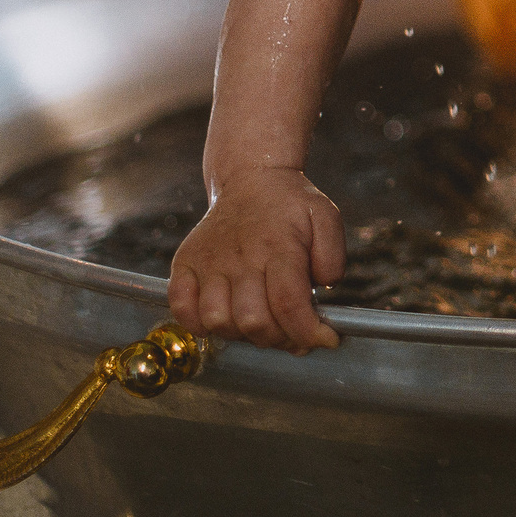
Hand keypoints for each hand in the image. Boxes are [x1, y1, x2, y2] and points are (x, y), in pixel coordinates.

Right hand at [168, 167, 344, 353]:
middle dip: (281, 338)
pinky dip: (199, 324)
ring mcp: (209, 261)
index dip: (309, 333)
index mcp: (278, 245)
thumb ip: (332, 257)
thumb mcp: (325, 218)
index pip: (289, 304)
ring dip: (243, 334)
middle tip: (293, 331)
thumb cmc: (290, 204)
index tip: (326, 339)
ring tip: (261, 320)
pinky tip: (225, 316)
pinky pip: (182, 309)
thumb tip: (322, 288)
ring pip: (219, 321)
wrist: (251, 177)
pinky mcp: (185, 263)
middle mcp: (241, 255)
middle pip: (254, 321)